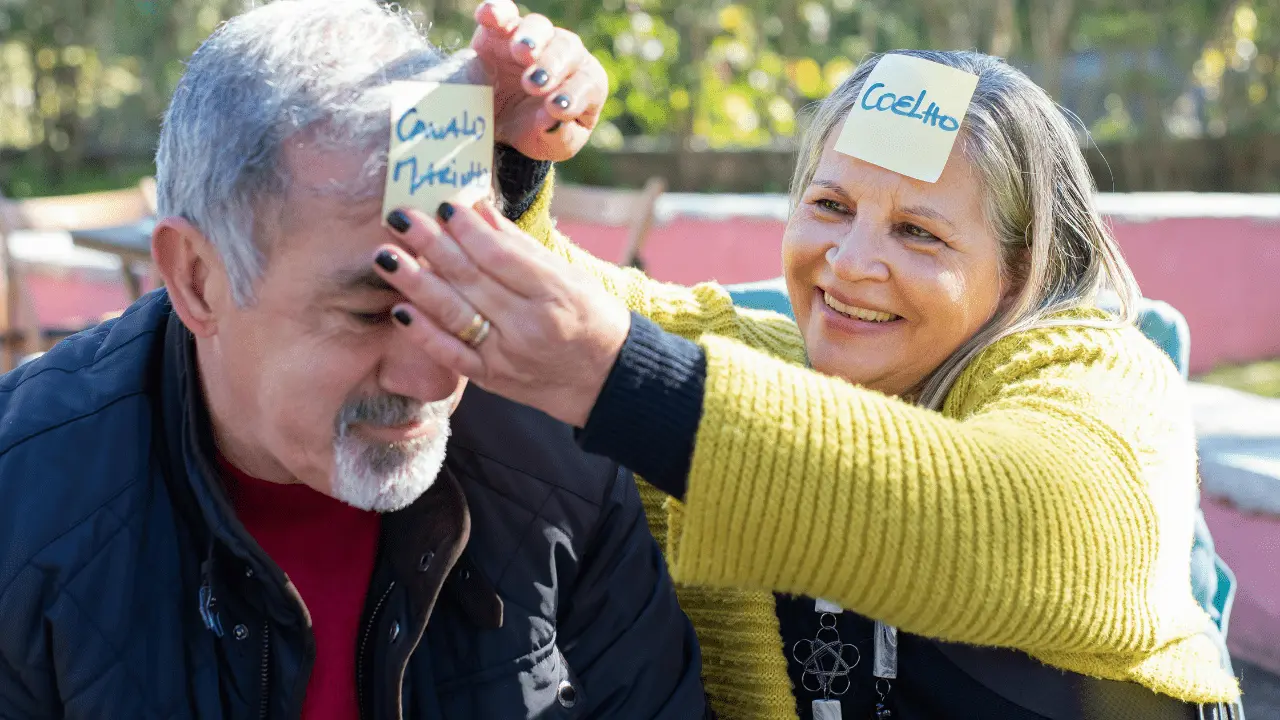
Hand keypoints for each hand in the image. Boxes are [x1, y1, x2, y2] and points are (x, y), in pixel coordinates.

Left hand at [373, 203, 630, 427]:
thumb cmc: (592, 319)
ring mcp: (506, 355)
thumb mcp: (570, 276)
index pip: (500, 255)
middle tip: (400, 217)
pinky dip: (423, 332)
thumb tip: (478, 210)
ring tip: (385, 255)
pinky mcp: (491, 379)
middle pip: (470, 278)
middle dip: (430, 245)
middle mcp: (528, 326)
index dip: (467, 229)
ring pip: (453, 313)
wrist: (606, 380)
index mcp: (554, 294)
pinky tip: (399, 309)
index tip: (442, 205)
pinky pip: (450, 355)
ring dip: (415, 282)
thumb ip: (521, 247)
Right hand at [471, 0, 607, 161]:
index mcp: (585, 82)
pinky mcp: (499, 32)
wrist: (498, 127)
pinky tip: (488, 16)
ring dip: (530, 38)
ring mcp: (533, 40)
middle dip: (552, 65)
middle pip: (567, 48)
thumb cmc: (536, 133)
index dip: (574, 94)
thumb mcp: (552, 145)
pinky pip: (502, 13)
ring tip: (521, 53)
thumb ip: (559, 136)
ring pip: (538, 27)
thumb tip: (554, 119)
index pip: (587, 82)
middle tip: (534, 84)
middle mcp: (563, 54)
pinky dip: (496, 11)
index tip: (556, 108)